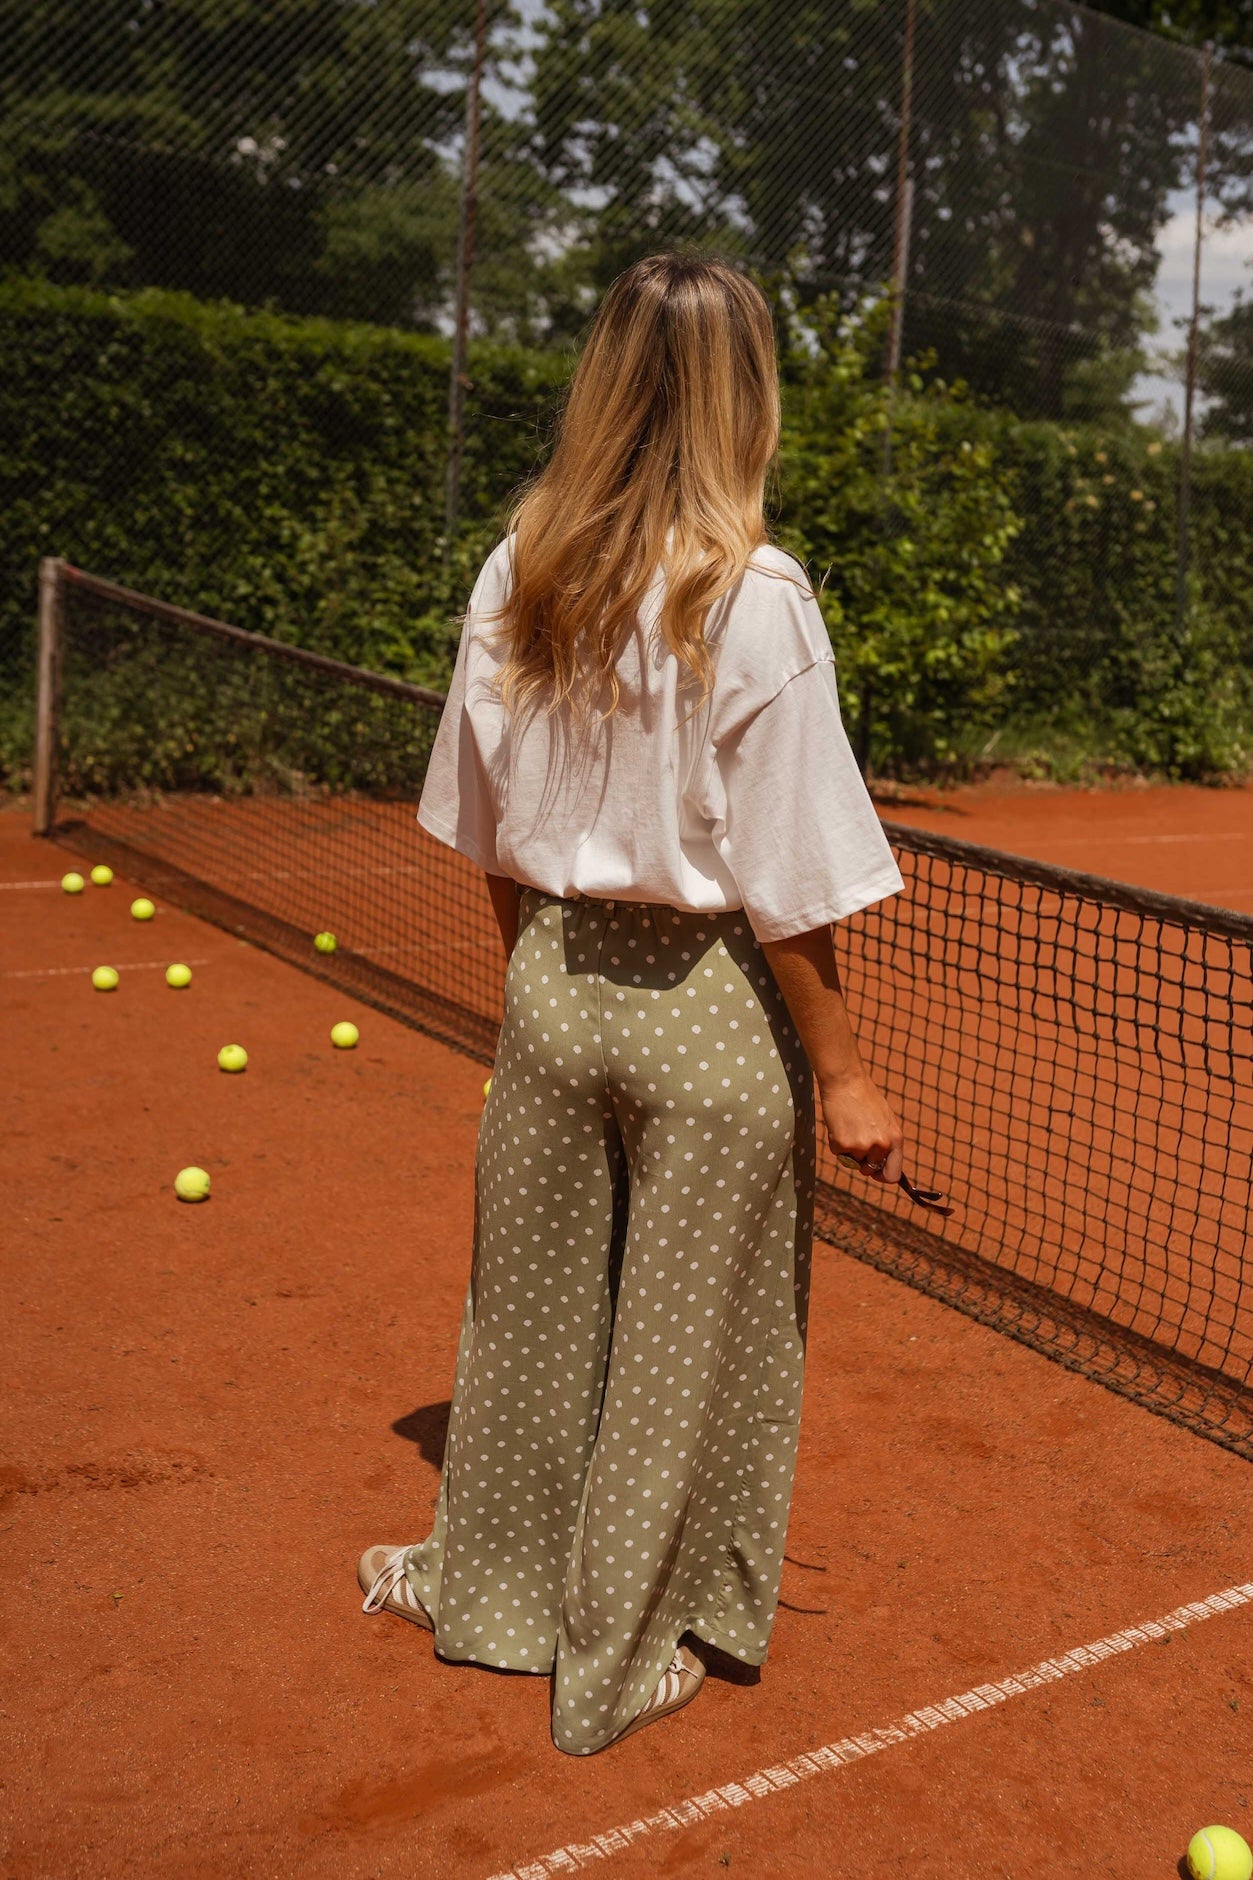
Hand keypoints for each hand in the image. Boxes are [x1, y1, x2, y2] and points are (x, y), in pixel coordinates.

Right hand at [819, 1068, 903, 1186]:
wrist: (846, 1082)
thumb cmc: (865, 1098)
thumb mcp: (885, 1120)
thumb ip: (886, 1142)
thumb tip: (881, 1164)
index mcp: (896, 1139)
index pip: (893, 1174)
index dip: (882, 1177)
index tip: (875, 1174)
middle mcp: (881, 1145)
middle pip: (868, 1169)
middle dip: (861, 1160)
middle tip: (855, 1140)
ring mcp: (862, 1146)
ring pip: (852, 1161)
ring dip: (848, 1150)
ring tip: (848, 1126)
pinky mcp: (843, 1144)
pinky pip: (838, 1153)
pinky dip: (836, 1142)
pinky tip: (839, 1124)